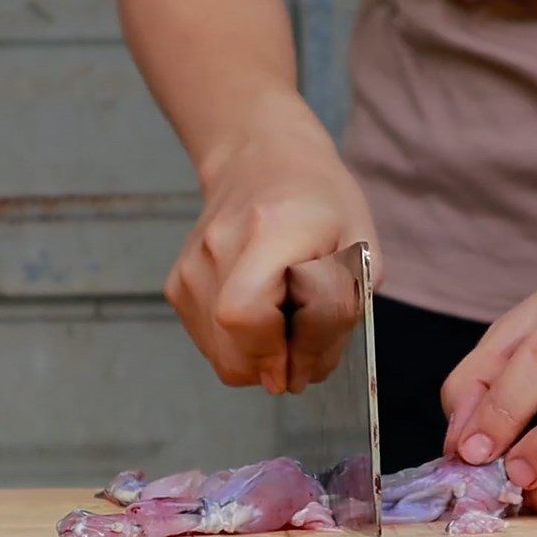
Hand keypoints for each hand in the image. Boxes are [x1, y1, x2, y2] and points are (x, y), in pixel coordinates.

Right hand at [165, 108, 380, 394]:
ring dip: (261, 358)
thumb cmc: (321, 206)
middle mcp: (218, 247)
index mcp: (271, 229)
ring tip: (285, 318)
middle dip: (275, 366)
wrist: (262, 160)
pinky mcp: (178, 283)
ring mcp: (191, 266)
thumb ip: (336, 317)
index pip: (248, 315)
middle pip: (232, 346)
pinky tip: (262, 313)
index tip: (307, 362)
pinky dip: (241, 347)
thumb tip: (297, 376)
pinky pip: (211, 345)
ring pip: (222, 356)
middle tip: (304, 344)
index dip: (279, 354)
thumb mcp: (358, 252)